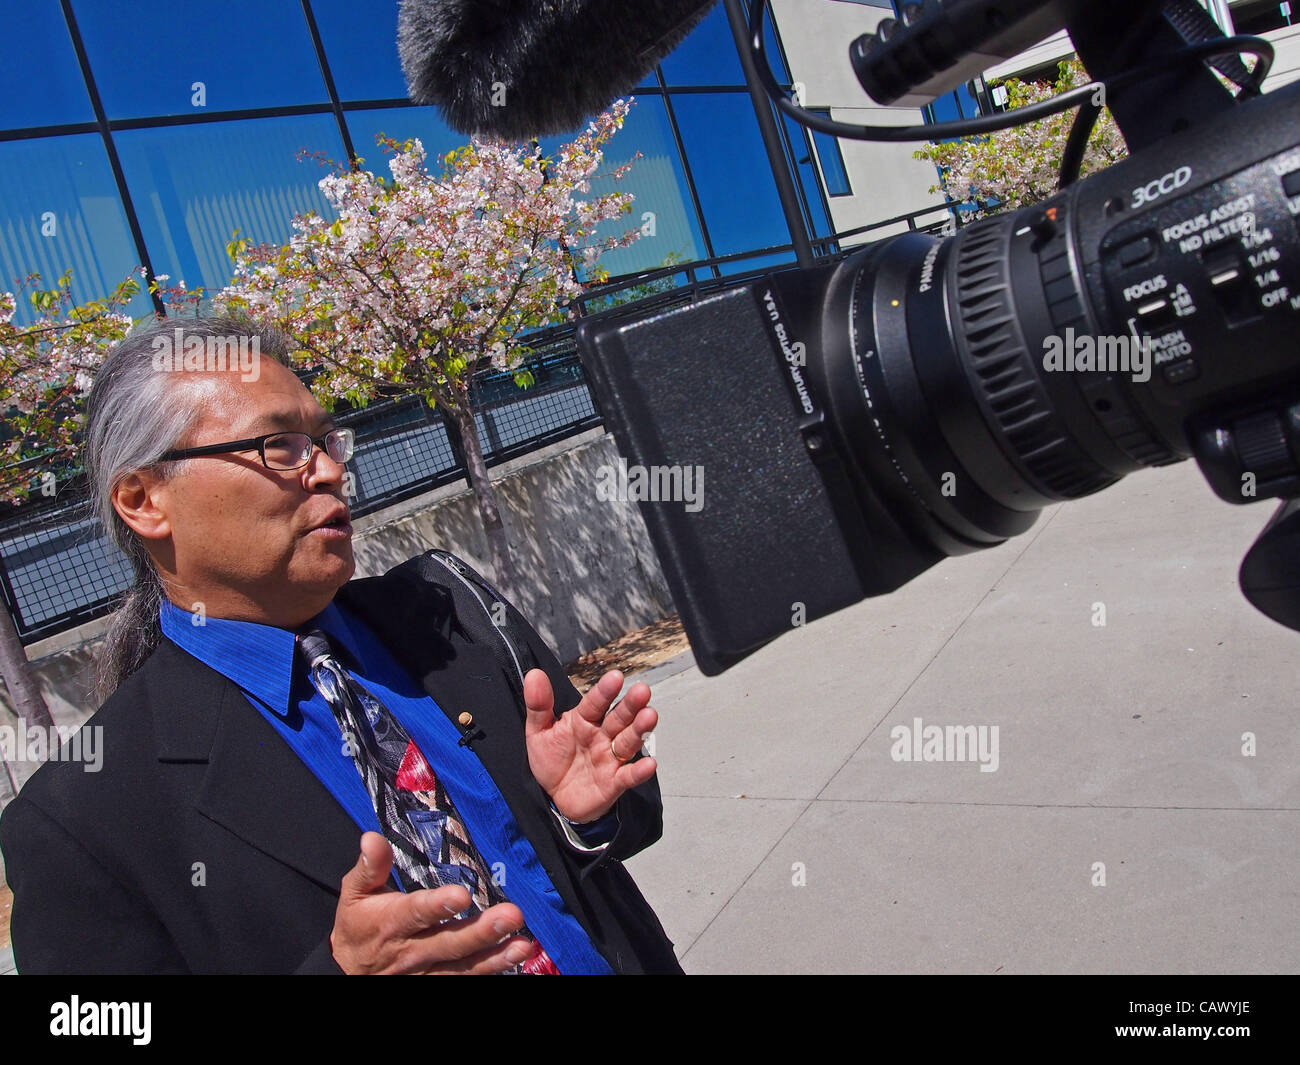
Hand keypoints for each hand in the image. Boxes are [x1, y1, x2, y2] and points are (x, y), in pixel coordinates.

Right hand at [329, 833, 534, 973]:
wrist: (347, 971)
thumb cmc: (359, 924)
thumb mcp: (355, 893)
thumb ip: (369, 867)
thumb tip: (372, 837)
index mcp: (391, 923)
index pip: (416, 913)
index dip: (438, 905)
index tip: (461, 895)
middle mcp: (412, 951)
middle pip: (449, 943)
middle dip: (481, 932)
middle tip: (511, 915)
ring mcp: (426, 973)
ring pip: (463, 968)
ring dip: (495, 957)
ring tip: (522, 945)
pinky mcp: (436, 983)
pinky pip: (465, 981)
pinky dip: (491, 972)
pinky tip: (515, 960)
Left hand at [524, 668, 657, 824]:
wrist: (553, 799)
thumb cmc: (551, 761)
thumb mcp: (538, 732)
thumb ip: (538, 705)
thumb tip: (534, 674)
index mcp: (584, 720)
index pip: (595, 703)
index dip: (605, 691)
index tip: (615, 677)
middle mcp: (601, 736)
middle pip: (619, 718)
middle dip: (631, 705)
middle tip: (642, 690)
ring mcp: (610, 758)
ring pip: (628, 741)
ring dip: (639, 730)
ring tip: (650, 716)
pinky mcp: (614, 783)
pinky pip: (628, 776)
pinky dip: (639, 771)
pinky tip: (649, 764)